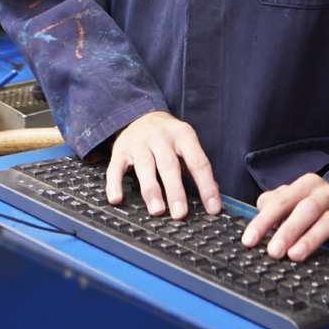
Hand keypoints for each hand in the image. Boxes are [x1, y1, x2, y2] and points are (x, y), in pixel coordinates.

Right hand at [106, 110, 221, 218]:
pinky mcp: (120, 150)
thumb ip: (197, 167)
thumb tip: (214, 194)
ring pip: (145, 167)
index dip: (207, 186)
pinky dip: (115, 184)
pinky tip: (117, 199)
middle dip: (175, 191)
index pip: (198, 162)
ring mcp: (139, 143)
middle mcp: (161, 138)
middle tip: (180, 214)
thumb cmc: (168, 138)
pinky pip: (116, 168)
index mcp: (183, 135)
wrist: (141, 114)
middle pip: (169, 165)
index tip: (213, 208)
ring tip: (157, 210)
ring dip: (151, 190)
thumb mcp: (187, 144)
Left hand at [240, 173, 328, 260]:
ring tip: (295, 255)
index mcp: (308, 185)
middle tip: (273, 251)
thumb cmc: (320, 212)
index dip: (264, 221)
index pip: (282, 201)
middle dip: (288, 230)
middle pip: (306, 208)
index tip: (249, 240)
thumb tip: (257, 211)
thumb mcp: (297, 203)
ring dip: (311, 238)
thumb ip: (276, 204)